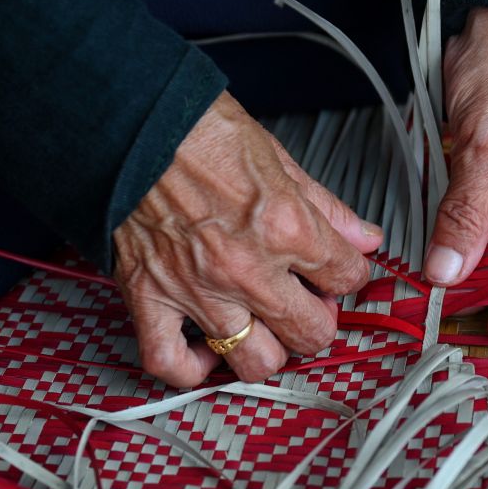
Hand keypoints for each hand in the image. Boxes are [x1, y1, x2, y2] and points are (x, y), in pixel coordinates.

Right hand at [113, 91, 382, 387]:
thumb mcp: (277, 158)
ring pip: (255, 361)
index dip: (349, 275)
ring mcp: (197, 291)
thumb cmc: (194, 129)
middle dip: (319, 320)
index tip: (337, 270)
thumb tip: (363, 236)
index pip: (347, 277)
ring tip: (263, 327)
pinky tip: (206, 349)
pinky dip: (191, 367)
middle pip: (312, 333)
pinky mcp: (150, 299)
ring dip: (268, 349)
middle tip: (306, 301)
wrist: (124, 121)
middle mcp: (246, 267)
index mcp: (284, 226)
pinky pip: (171, 362)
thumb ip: (325, 207)